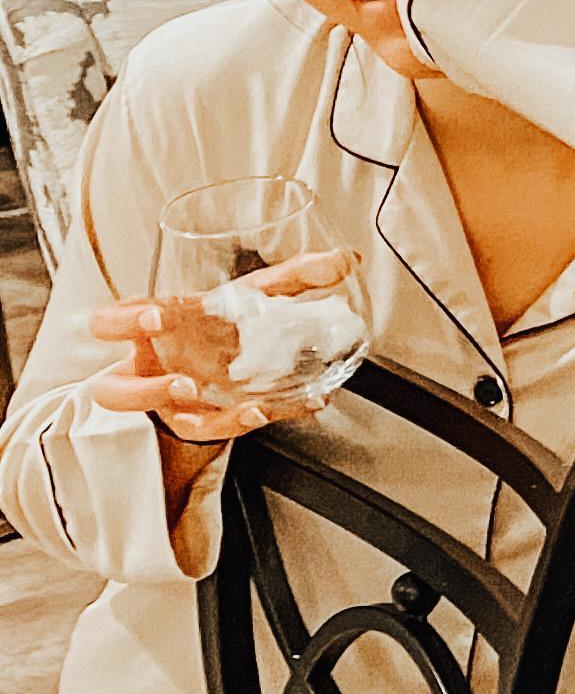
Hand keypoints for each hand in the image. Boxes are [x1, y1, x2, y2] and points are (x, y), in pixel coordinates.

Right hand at [86, 250, 357, 444]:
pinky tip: (273, 409)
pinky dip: (242, 420)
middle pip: (117, 390)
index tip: (155, 317)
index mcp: (152, 329)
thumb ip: (296, 277)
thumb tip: (343, 260)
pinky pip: (211, 429)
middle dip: (144, 390)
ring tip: (236, 408)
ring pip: (167, 433)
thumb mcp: (254, 296)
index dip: (124, 322)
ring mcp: (168, 405)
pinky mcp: (196, 423)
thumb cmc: (222, 325)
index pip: (112, 323)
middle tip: (184, 384)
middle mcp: (151, 371)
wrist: (223, 364)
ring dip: (193, 421)